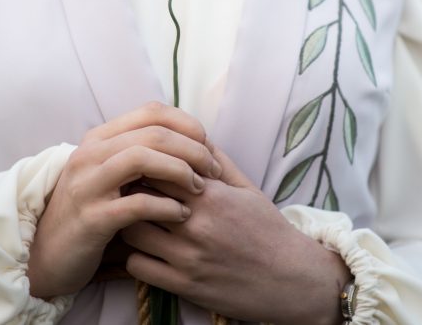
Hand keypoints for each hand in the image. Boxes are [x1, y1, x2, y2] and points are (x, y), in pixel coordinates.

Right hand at [27, 101, 222, 298]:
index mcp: (99, 139)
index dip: (187, 124)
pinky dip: (166, 206)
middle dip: (192, 149)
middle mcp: (90, 155)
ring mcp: (88, 185)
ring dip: (180, 171)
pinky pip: (137, 203)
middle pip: (152, 133)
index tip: (208, 146)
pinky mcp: (91, 218)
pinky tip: (181, 214)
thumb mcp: (110, 177)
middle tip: (213, 170)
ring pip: (142, 158)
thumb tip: (188, 141)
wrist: (47, 256)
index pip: (151, 112)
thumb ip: (139, 156)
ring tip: (200, 190)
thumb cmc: (91, 214)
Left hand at [121, 147, 351, 324]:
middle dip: (130, 191)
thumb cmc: (269, 231)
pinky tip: (147, 251)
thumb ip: (217, 161)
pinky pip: (137, 266)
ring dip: (129, 224)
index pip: (158, 167)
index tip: (141, 169)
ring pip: (132, 231)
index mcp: (211, 195)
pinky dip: (135, 257)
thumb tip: (192, 135)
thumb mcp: (247, 189)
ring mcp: (189, 257)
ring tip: (136, 221)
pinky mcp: (184, 286)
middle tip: (128, 192)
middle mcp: (197, 224)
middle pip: (138, 196)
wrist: (293, 280)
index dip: (145, 166)